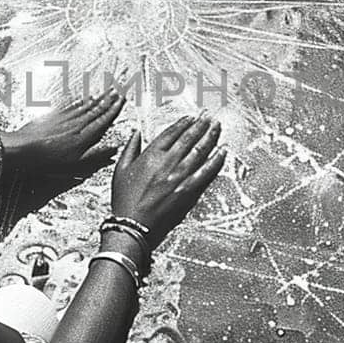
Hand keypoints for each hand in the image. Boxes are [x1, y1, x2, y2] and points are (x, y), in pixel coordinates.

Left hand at [1, 90, 124, 176]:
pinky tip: (83, 97)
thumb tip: (113, 148)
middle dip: (108, 100)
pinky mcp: (54, 115)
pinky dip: (79, 100)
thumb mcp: (76, 162)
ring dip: (97, 98)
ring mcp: (65, 117)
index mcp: (84, 135)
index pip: (103, 119)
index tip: (122, 101)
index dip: (114, 110)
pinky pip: (70, 104)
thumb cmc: (48, 158)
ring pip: (85, 105)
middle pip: (96, 109)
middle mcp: (76, 123)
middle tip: (118, 91)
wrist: (25, 148)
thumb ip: (96, 154)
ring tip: (105, 91)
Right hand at [111, 115, 225, 242]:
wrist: (133, 225)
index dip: (183, 123)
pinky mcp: (188, 190)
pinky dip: (216, 160)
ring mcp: (180, 176)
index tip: (191, 117)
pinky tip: (222, 152)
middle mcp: (168, 162)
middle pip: (189, 138)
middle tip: (209, 116)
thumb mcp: (121, 170)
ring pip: (200, 151)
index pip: (171, 132)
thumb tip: (136, 133)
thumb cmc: (125, 200)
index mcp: (151, 155)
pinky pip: (206, 171)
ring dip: (210, 137)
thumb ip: (130, 149)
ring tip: (217, 127)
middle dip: (201, 125)